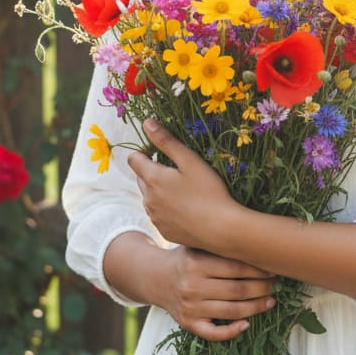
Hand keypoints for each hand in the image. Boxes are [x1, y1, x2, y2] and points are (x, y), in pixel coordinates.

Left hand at [127, 118, 241, 252]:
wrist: (222, 229)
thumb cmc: (209, 191)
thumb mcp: (190, 161)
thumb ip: (166, 141)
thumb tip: (146, 123)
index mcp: (152, 179)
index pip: (133, 159)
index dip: (144, 152)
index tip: (161, 152)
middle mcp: (147, 199)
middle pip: (140, 178)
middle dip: (152, 171)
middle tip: (177, 171)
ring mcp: (154, 217)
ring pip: (149, 197)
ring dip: (159, 191)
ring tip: (184, 191)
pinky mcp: (163, 231)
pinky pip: (158, 215)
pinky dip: (166, 209)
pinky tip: (186, 208)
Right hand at [157, 246, 274, 341]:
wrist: (155, 278)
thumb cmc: (186, 258)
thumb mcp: (198, 246)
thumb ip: (222, 246)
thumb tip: (260, 246)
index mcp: (196, 263)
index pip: (235, 267)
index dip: (258, 269)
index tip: (272, 267)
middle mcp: (192, 286)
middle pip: (237, 290)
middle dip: (261, 288)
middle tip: (275, 284)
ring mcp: (190, 307)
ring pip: (231, 311)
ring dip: (255, 308)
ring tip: (270, 301)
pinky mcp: (188, 324)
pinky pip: (213, 333)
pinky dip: (232, 331)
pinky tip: (246, 324)